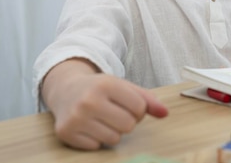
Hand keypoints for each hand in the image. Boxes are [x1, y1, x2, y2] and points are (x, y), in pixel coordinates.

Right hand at [41, 59, 168, 149]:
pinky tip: (90, 126)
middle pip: (128, 125)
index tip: (127, 104)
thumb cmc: (100, 89)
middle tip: (115, 113)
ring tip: (103, 119)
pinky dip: (96, 139)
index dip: (138, 109)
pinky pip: (96, 147)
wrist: (65, 89)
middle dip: (127, 121)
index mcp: (106, 84)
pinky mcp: (66, 132)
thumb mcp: (123, 87)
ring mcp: (76, 117)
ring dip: (113, 132)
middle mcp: (89, 100)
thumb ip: (147, 99)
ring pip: (114, 138)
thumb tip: (165, 113)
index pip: (139, 107)